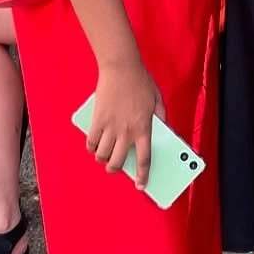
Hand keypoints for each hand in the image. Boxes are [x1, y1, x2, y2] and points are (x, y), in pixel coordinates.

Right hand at [87, 58, 164, 187]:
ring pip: (102, 155)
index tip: (141, 186)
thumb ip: (161, 117)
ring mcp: (110, 126)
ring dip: (102, 159)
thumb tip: (163, 131)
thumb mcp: (157, 100)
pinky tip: (93, 146)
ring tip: (103, 156)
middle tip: (114, 167)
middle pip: (118, 161)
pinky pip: (91, 142)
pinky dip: (91, 147)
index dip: (143, 176)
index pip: (145, 159)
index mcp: (144, 128)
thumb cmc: (140, 81)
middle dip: (115, 169)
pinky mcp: (97, 119)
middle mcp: (127, 131)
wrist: (121, 67)